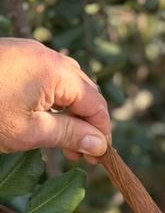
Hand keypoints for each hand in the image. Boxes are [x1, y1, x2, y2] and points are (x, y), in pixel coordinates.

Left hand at [0, 38, 110, 159]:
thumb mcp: (29, 132)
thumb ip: (69, 136)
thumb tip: (100, 145)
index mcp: (55, 71)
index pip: (95, 104)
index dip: (101, 133)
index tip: (98, 160)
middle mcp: (46, 55)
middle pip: (84, 91)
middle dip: (87, 123)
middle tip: (81, 155)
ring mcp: (28, 52)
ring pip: (66, 84)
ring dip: (71, 113)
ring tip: (63, 142)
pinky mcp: (14, 55)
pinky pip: (46, 76)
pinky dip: (52, 100)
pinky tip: (45, 121)